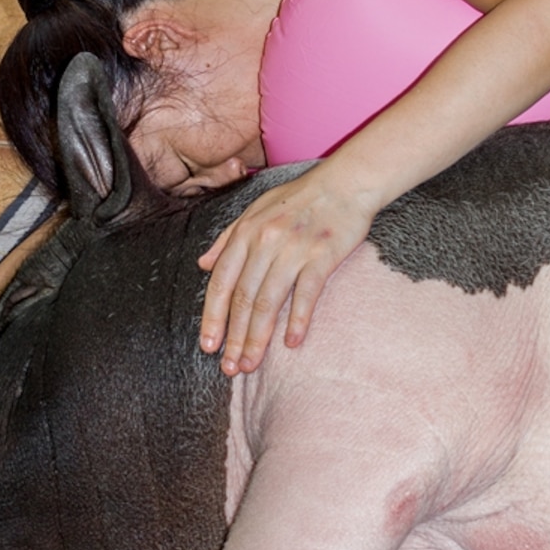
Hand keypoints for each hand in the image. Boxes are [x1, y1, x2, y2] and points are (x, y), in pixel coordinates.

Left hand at [197, 173, 376, 375]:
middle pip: (244, 298)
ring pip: (269, 301)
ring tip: (252, 363)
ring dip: (259, 337)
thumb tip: (203, 265)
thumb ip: (228, 238)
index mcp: (246, 232)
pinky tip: (292, 342)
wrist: (346, 182)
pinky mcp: (323, 253)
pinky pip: (306, 292)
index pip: (221, 282)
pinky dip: (298, 319)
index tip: (209, 345)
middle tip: (231, 368)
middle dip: (235, 337)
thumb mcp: (256, 210)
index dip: (213, 317)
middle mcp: (265, 241)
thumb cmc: (300, 197)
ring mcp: (294, 248)